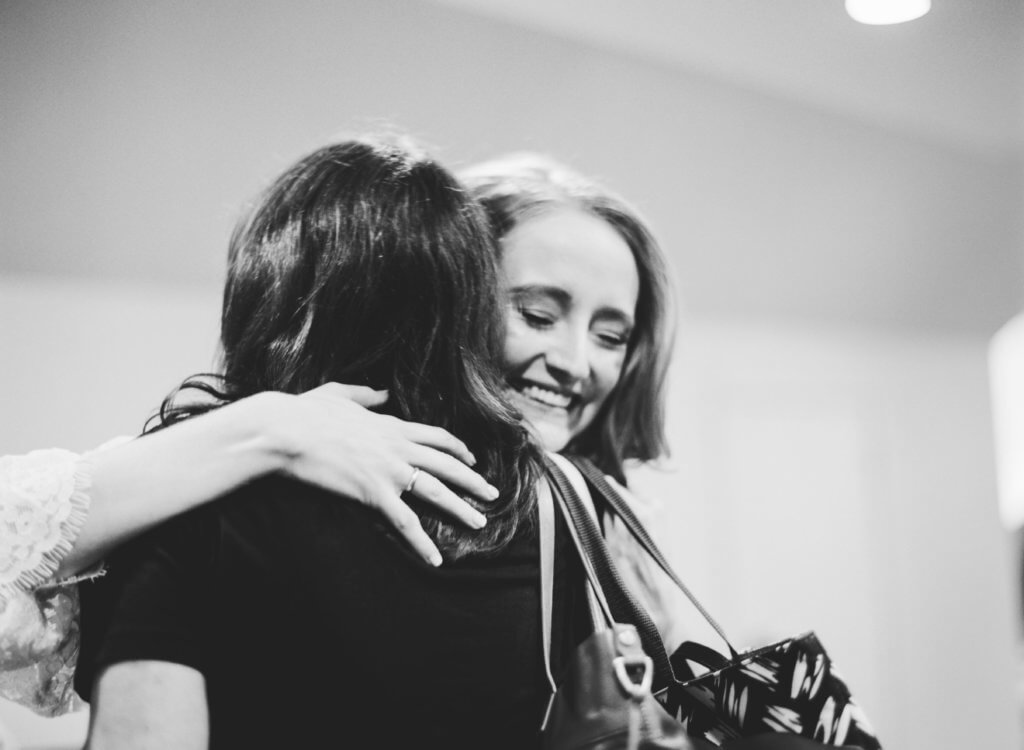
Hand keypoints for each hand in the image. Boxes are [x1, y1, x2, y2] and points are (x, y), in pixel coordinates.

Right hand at [262, 383, 498, 565]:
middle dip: (474, 480)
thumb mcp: (340, 394)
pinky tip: (435, 559)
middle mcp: (398, 446)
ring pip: (437, 490)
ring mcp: (389, 470)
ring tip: (480, 523)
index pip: (437, 437)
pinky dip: (423, 543)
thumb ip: (366, 394)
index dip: (459, 449)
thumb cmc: (305, 412)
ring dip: (462, 508)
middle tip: (492, 494)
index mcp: (391, 425)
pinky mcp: (374, 492)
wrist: (287, 430)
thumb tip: (382, 391)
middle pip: (448, 464)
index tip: (473, 459)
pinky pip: (406, 522)